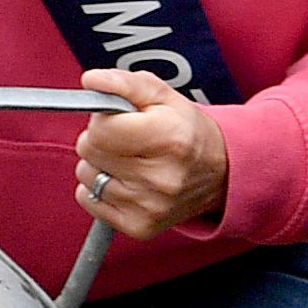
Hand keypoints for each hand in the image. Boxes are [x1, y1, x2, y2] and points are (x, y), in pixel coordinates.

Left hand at [72, 68, 230, 238]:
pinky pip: (89, 200)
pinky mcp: (139, 226)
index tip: (120, 119)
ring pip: (86, 175)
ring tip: (128, 161)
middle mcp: (160, 177)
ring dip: (99, 164)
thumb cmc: (186, 131)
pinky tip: (124, 181)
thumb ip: (124, 83)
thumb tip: (91, 80)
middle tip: (126, 139)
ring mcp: (149, 206)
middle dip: (100, 139)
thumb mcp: (163, 96)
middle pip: (89, 150)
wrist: (221, 174)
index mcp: (168, 138)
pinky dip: (99, 189)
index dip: (103, 119)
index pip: (100, 129)